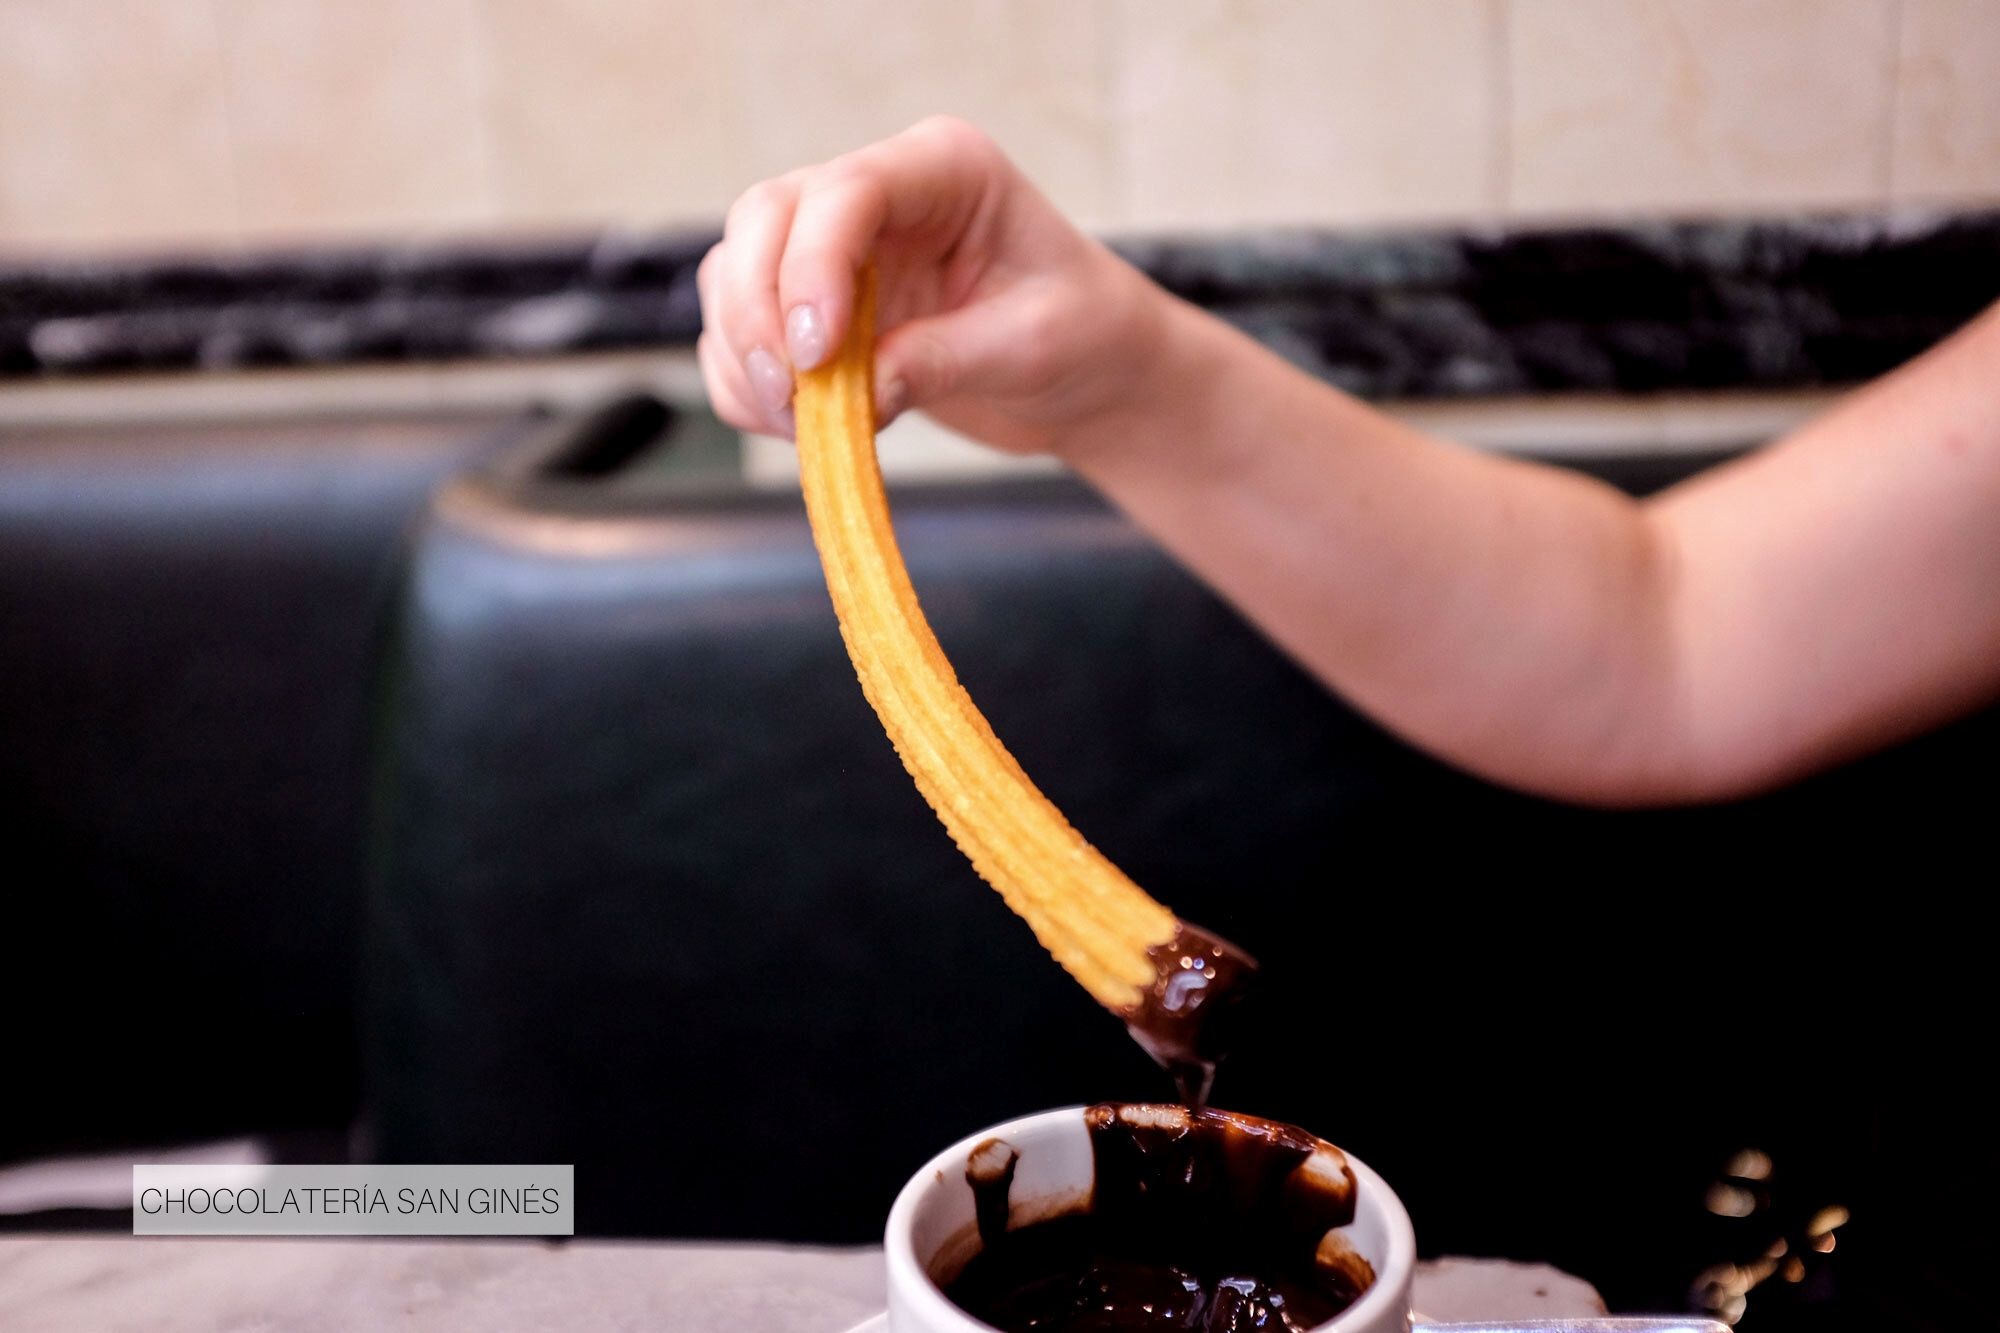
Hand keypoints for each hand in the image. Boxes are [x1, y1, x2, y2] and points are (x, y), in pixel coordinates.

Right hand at [696, 116, 1168, 456]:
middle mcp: (877, 196)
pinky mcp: (814, 309)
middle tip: (791, 396)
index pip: (844, 192)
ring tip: (801, 424)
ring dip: (744, 356)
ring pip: (734, 274)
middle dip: (758, 312)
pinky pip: (740, 336)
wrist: (1090, 376)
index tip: (816, 354)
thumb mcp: (1031, 346)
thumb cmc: (1084, 335)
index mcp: (942, 170)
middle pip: (764, 221)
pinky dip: (743, 386)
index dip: (811, 268)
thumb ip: (943, 359)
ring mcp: (835, 250)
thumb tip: (859, 389)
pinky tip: (793, 426)